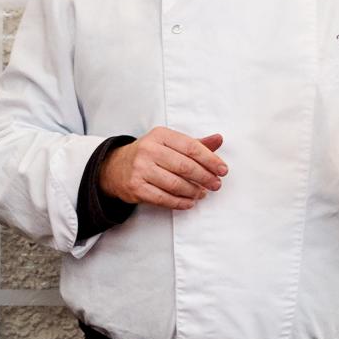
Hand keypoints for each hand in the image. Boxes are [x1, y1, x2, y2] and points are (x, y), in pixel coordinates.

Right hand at [99, 127, 226, 209]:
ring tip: (202, 193)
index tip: (223, 170)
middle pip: (184, 166)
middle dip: (205, 177)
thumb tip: (219, 139)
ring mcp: (141, 169)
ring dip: (193, 191)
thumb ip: (195, 143)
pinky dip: (180, 202)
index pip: (191, 147)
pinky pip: (163, 198)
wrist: (115, 167)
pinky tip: (189, 202)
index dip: (210, 160)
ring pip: (175, 184)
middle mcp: (149, 150)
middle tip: (216, 184)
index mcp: (160, 135)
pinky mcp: (136, 187)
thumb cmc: (149, 154)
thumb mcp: (169, 143)